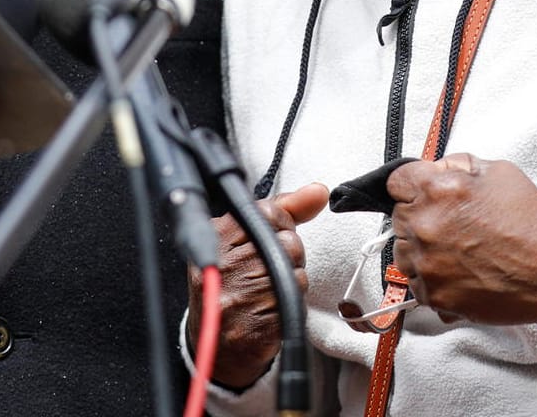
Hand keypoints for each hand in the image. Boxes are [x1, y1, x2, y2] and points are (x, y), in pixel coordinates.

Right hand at [186, 182, 328, 389]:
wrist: (218, 345)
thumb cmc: (234, 283)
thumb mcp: (246, 239)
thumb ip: (285, 209)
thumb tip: (319, 191)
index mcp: (216, 237)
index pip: (267, 211)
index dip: (280, 224)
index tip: (271, 237)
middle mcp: (225, 262)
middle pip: (287, 239)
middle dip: (288, 252)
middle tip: (267, 268)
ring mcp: (242, 291)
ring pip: (295, 265)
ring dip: (292, 275)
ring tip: (268, 287)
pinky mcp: (259, 316)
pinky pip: (297, 291)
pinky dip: (294, 296)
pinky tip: (274, 304)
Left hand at [385, 154, 536, 326]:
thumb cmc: (531, 220)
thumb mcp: (497, 171)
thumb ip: (457, 166)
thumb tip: (435, 170)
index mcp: (437, 190)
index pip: (397, 182)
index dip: (412, 185)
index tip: (421, 193)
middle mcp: (425, 226)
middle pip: (398, 217)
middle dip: (419, 216)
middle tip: (450, 224)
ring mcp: (427, 263)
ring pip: (402, 252)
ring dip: (420, 249)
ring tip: (454, 251)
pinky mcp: (434, 294)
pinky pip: (416, 283)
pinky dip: (431, 278)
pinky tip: (458, 272)